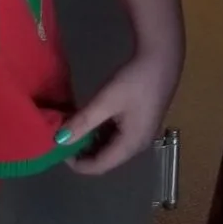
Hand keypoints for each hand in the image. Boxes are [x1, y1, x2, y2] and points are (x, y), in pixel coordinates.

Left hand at [59, 37, 183, 176]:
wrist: (163, 57)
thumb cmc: (135, 80)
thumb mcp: (106, 100)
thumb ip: (83, 122)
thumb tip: (59, 141)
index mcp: (131, 145)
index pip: (99, 166)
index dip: (77, 163)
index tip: (59, 147)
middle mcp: (139, 145)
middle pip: (106, 158)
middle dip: (83, 151)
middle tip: (65, 135)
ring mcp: (143, 133)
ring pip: (112, 146)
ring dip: (92, 140)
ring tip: (75, 125)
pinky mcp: (143, 121)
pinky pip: (119, 135)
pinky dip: (103, 131)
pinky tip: (93, 117)